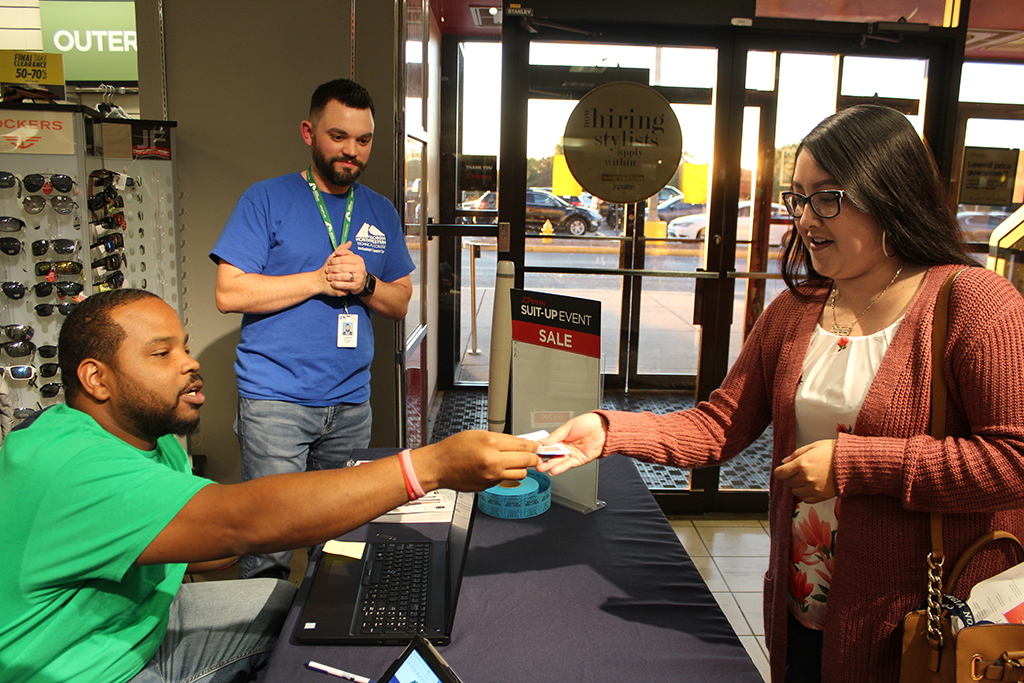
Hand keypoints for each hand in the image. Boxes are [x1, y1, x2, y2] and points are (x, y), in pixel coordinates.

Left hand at [322, 241, 366, 295]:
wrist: (359, 283)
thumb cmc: (350, 269)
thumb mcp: (349, 259)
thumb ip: (346, 251)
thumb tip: (348, 242)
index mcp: (358, 259)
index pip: (344, 258)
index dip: (335, 259)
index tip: (329, 261)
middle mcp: (360, 268)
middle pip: (343, 267)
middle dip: (333, 268)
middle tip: (327, 270)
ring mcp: (359, 277)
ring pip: (343, 276)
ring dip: (334, 276)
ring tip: (328, 277)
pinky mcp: (356, 286)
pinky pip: (344, 285)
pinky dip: (337, 284)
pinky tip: (332, 283)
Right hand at [417, 430, 539, 491]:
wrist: (439, 466)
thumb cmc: (454, 448)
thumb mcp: (478, 434)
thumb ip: (501, 439)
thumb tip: (519, 443)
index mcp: (491, 443)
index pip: (522, 445)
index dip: (534, 445)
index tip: (538, 445)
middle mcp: (493, 461)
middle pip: (526, 461)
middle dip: (534, 458)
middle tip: (536, 455)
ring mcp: (491, 476)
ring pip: (520, 473)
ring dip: (522, 467)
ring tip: (517, 461)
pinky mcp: (489, 486)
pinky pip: (505, 480)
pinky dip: (506, 474)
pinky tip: (497, 468)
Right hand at [535, 413, 607, 474]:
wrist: (604, 428)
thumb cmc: (588, 423)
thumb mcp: (568, 426)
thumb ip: (555, 436)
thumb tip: (543, 441)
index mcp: (561, 438)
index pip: (547, 444)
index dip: (539, 447)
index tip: (531, 450)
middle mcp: (565, 447)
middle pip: (551, 454)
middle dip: (542, 459)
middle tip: (533, 461)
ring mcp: (572, 454)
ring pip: (558, 461)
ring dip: (549, 465)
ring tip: (541, 467)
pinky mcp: (579, 460)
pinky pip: (568, 464)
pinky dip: (561, 467)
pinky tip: (553, 469)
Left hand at [774, 439, 836, 502]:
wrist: (852, 462)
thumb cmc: (833, 452)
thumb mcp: (812, 446)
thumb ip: (795, 455)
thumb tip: (784, 463)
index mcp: (802, 464)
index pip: (780, 473)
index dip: (781, 471)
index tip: (784, 470)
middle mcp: (806, 478)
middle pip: (787, 483)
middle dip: (791, 477)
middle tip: (800, 471)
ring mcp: (813, 489)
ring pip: (795, 492)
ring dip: (798, 486)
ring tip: (809, 478)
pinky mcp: (821, 496)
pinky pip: (806, 499)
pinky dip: (807, 494)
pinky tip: (814, 486)